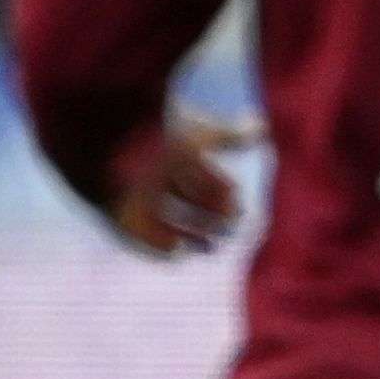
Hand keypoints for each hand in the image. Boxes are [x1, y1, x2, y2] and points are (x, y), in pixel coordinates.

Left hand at [100, 109, 257, 257]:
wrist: (116, 147)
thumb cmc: (160, 138)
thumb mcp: (202, 135)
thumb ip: (231, 135)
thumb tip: (263, 126)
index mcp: (169, 150)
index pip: (199, 174)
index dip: (218, 190)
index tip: (236, 205)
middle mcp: (152, 173)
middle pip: (186, 197)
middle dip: (209, 214)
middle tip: (231, 229)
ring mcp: (136, 194)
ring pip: (167, 217)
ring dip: (190, 233)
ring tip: (212, 248)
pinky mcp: (119, 214)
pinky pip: (141, 234)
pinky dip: (158, 244)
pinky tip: (179, 253)